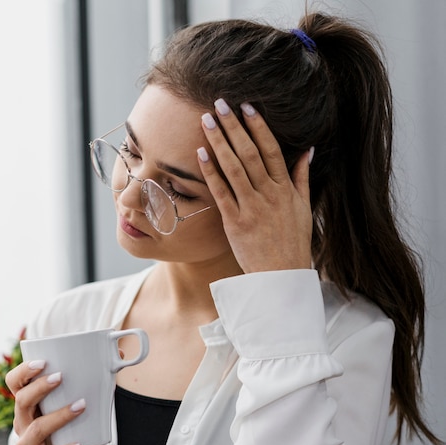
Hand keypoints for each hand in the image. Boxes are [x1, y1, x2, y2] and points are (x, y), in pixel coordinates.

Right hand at [6, 360, 85, 444]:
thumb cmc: (70, 434)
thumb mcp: (75, 410)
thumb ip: (92, 384)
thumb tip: (120, 352)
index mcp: (27, 406)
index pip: (14, 384)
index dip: (23, 371)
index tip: (42, 361)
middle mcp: (21, 424)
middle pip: (22, 401)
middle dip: (40, 387)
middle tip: (61, 377)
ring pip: (38, 428)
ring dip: (60, 415)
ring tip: (81, 405)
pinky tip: (79, 444)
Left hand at [198, 100, 312, 272]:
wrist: (282, 276)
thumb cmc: (293, 242)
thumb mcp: (304, 208)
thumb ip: (302, 178)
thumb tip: (308, 151)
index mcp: (286, 189)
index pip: (272, 149)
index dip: (258, 126)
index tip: (247, 106)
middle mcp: (269, 194)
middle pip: (250, 153)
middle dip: (234, 126)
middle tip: (220, 104)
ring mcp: (252, 208)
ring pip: (234, 168)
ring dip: (219, 142)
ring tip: (206, 120)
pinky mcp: (235, 223)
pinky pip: (222, 193)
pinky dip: (211, 172)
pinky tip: (200, 154)